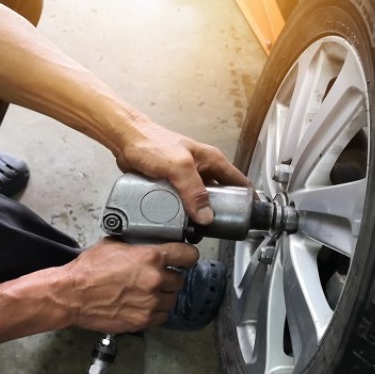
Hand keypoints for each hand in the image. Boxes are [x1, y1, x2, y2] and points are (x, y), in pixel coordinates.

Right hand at [61, 238, 198, 332]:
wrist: (73, 295)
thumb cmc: (88, 271)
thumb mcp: (113, 245)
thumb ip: (136, 245)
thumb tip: (146, 243)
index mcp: (151, 257)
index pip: (188, 255)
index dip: (187, 256)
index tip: (185, 258)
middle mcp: (155, 279)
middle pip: (180, 279)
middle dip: (169, 277)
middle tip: (155, 277)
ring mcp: (151, 302)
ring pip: (172, 299)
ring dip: (163, 295)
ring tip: (146, 292)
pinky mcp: (144, 320)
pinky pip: (161, 316)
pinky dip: (155, 311)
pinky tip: (142, 305)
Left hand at [114, 114, 249, 224]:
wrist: (126, 142)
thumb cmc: (152, 143)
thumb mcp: (179, 166)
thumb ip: (193, 190)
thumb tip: (206, 215)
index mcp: (211, 161)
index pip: (239, 181)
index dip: (247, 199)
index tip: (249, 216)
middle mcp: (202, 170)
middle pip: (220, 196)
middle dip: (220, 213)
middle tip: (219, 230)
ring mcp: (187, 179)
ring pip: (200, 202)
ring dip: (200, 216)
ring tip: (198, 231)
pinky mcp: (172, 186)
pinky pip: (183, 204)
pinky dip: (183, 214)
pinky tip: (180, 224)